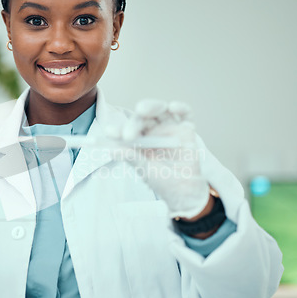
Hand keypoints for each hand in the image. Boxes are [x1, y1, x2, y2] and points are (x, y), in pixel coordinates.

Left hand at [108, 99, 209, 218]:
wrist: (183, 191)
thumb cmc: (161, 180)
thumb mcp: (145, 169)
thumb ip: (132, 157)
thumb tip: (112, 150)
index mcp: (139, 139)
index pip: (127, 130)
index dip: (118, 130)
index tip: (109, 133)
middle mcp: (153, 130)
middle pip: (142, 118)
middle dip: (134, 122)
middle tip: (128, 134)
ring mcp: (170, 128)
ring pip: (161, 110)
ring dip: (152, 106)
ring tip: (141, 109)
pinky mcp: (186, 129)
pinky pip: (185, 115)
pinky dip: (181, 108)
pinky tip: (173, 107)